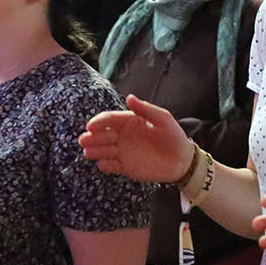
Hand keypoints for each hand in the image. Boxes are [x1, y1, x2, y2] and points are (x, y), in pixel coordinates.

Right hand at [79, 95, 195, 183]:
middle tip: (83, 141)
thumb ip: (145, 109)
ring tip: (88, 152)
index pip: (109, 120)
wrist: (182, 160)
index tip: (90, 127)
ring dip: (94, 151)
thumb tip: (129, 97)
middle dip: (91, 138)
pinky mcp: (126, 167)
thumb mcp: (162, 118)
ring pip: (103, 151)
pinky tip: (102, 164)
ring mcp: (123, 152)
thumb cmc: (173, 135)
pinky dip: (106, 166)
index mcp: (128, 121)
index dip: (99, 122)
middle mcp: (122, 136)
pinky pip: (112, 166)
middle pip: (102, 135)